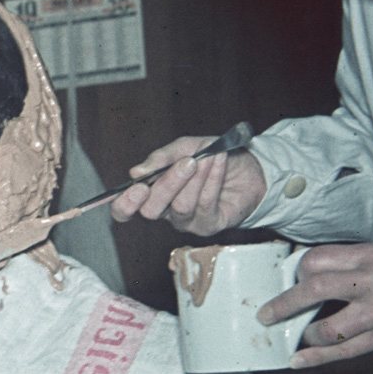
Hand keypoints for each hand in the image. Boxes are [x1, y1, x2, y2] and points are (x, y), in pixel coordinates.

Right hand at [108, 135, 266, 235]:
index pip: (124, 209)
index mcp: (151, 194)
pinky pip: (206, 204)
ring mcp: (187, 221)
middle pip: (152, 210)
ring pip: (181, 206)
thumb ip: (161, 159)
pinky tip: (218, 161)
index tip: (138, 187)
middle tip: (184, 163)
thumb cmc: (210, 156)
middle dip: (167, 185)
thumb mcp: (184, 148)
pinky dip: (212, 179)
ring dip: (195, 179)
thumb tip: (136, 172)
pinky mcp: (210, 225)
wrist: (248, 166)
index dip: (125, 203)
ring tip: (207, 156)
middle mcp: (165, 212)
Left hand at [257, 242, 372, 367]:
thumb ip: (351, 262)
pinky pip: (344, 351)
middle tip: (265, 314)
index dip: (299, 270)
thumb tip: (311, 271)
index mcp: (369, 256)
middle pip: (315, 288)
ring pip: (327, 325)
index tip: (292, 279)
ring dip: (303, 334)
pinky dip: (317, 358)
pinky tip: (298, 360)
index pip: (318, 259)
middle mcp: (371, 282)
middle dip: (284, 302)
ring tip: (293, 337)